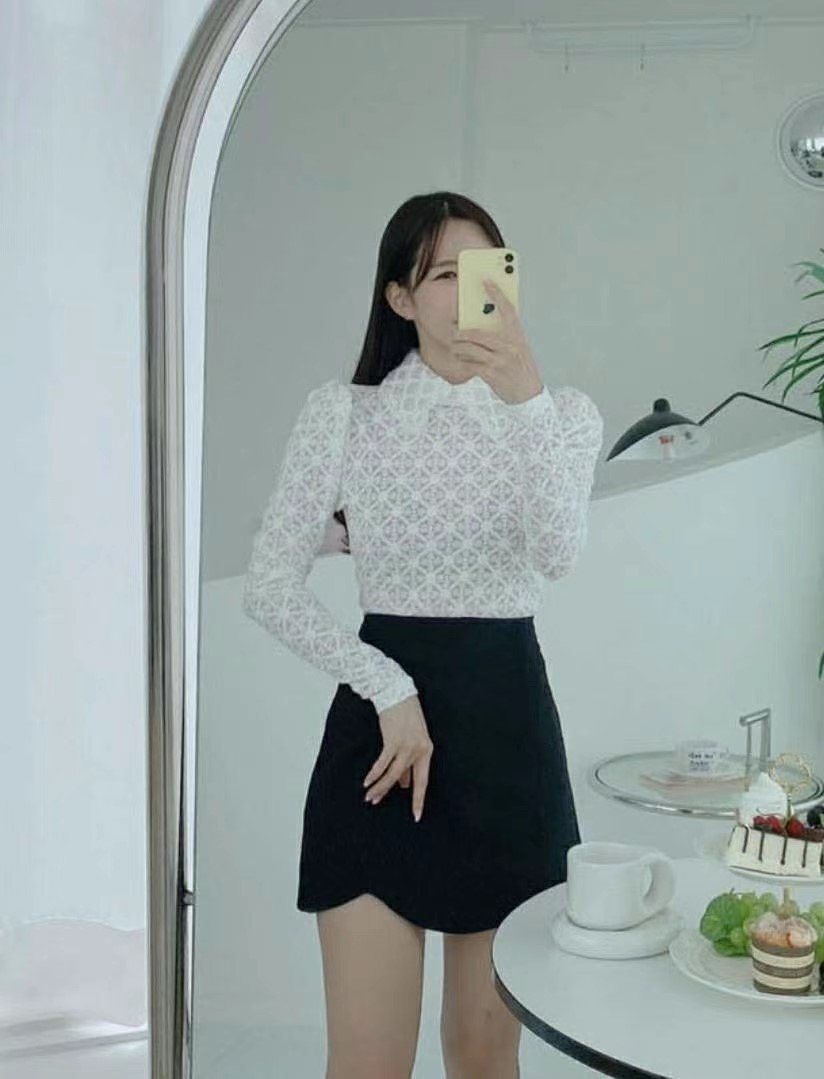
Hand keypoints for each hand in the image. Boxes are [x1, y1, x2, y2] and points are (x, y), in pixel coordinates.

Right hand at [363, 694, 432, 821]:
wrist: (398, 693)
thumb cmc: (406, 716)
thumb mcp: (413, 739)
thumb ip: (409, 762)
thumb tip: (404, 784)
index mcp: (427, 751)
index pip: (423, 780)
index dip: (418, 799)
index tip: (416, 815)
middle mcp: (418, 750)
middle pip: (403, 780)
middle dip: (390, 794)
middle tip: (379, 805)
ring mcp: (406, 746)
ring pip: (392, 774)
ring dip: (379, 787)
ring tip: (370, 797)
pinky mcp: (393, 741)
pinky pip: (382, 763)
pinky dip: (374, 774)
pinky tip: (367, 782)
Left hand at [451, 279, 543, 403]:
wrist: (529, 394)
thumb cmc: (523, 370)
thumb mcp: (520, 349)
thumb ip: (506, 337)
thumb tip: (486, 325)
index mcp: (518, 336)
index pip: (508, 309)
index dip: (497, 294)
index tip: (486, 281)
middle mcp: (509, 346)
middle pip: (478, 334)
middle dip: (462, 334)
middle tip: (454, 333)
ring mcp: (500, 360)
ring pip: (471, 349)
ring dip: (459, 349)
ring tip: (455, 348)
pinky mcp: (492, 374)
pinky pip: (471, 364)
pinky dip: (464, 362)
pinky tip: (462, 361)